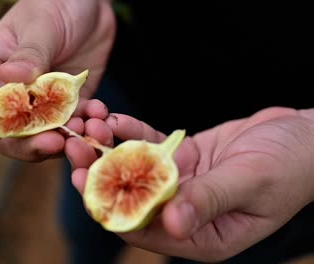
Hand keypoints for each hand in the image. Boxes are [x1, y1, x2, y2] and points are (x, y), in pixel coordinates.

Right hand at [0, 0, 114, 161]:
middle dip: (27, 146)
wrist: (89, 4)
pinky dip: (86, 129)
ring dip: (62, 142)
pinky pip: (74, 130)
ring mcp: (41, 106)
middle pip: (6, 138)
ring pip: (41, 141)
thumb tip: (10, 77)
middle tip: (54, 141)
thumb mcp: (40, 23)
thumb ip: (29, 52)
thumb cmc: (54, 4)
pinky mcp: (69, 108)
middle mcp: (10, 96)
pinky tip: (99, 113)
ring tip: (85, 126)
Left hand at [65, 107, 313, 261]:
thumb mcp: (251, 182)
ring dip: (110, 149)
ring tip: (89, 125)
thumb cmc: (290, 166)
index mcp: (201, 237)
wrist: (305, 137)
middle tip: (73, 146)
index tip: (79, 181)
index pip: (143, 229)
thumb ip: (209, 200)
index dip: (109, 207)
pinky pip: (151, 146)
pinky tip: (114, 119)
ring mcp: (181, 185)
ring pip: (135, 170)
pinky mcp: (183, 160)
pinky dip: (132, 133)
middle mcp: (184, 214)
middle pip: (130, 197)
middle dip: (98, 174)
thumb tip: (170, 225)